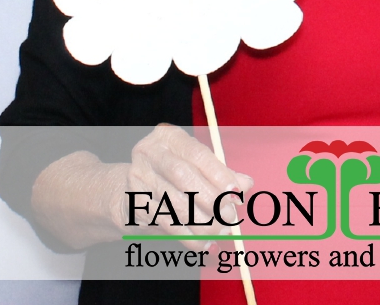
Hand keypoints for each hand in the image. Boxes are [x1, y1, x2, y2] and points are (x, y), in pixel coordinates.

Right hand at [107, 124, 252, 241]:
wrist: (133, 189)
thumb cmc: (174, 174)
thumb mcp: (197, 165)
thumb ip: (222, 173)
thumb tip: (247, 183)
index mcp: (168, 137)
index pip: (197, 154)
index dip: (219, 174)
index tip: (237, 192)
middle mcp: (149, 153)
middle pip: (183, 176)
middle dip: (211, 200)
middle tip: (230, 217)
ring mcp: (138, 178)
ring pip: (175, 204)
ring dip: (203, 223)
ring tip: (221, 232)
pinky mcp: (135, 204)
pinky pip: (166, 224)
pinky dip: (189, 237)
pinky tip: (204, 243)